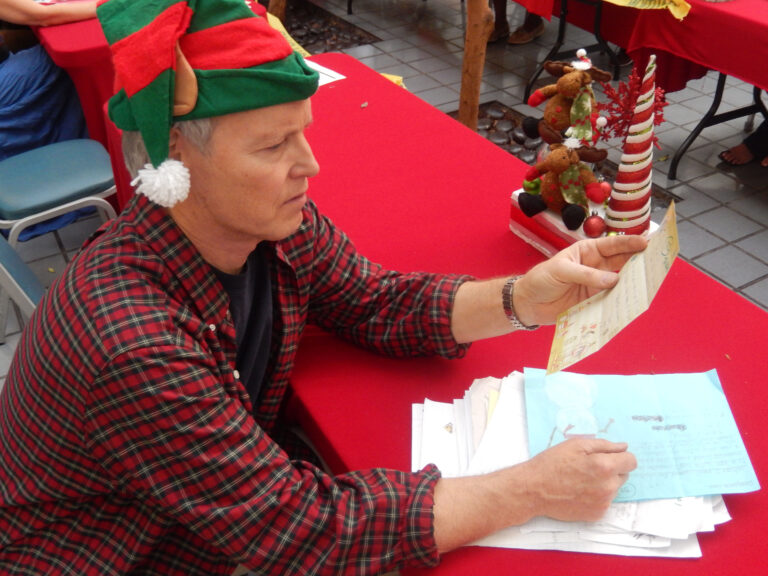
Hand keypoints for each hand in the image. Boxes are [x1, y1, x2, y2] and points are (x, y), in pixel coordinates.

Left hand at [513, 234, 647, 326]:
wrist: (528, 303)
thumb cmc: (541, 279)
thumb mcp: (561, 271)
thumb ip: (586, 274)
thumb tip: (613, 280)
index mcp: (587, 251)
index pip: (612, 245)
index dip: (630, 243)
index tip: (646, 242)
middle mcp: (596, 266)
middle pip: (622, 262)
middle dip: (639, 260)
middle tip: (657, 260)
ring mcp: (596, 284)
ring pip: (620, 281)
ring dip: (633, 281)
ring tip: (649, 280)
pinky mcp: (594, 301)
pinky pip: (611, 300)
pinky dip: (622, 300)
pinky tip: (632, 300)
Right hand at [520, 437, 636, 521]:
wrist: (534, 489)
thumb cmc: (552, 463)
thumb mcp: (576, 445)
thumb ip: (604, 445)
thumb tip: (623, 447)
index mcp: (605, 466)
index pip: (631, 461)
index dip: (621, 457)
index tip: (609, 456)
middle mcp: (608, 487)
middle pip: (623, 475)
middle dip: (611, 469)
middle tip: (588, 467)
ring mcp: (603, 503)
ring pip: (614, 489)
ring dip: (604, 483)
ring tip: (580, 480)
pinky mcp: (597, 514)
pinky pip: (605, 502)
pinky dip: (596, 496)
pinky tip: (579, 492)